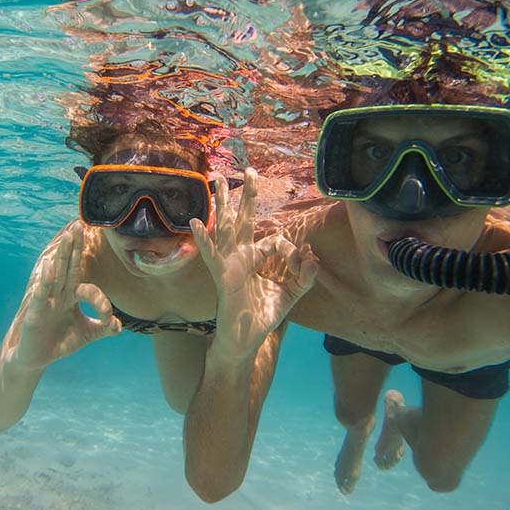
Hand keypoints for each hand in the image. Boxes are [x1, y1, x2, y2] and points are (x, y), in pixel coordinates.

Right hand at [14, 221, 120, 370]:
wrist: (37, 359)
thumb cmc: (61, 342)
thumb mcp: (87, 334)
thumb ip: (104, 328)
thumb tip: (119, 326)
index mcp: (71, 296)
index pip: (89, 288)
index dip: (101, 301)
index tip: (108, 319)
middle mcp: (59, 293)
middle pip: (68, 266)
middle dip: (74, 247)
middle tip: (79, 225)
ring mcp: (47, 300)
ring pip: (56, 273)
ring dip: (62, 255)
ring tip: (68, 236)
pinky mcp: (35, 311)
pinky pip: (41, 292)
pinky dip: (45, 279)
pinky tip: (49, 264)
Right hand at [190, 168, 317, 360]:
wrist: (246, 339)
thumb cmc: (263, 315)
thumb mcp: (291, 294)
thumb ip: (305, 277)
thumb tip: (314, 258)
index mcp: (256, 257)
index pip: (276, 240)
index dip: (293, 251)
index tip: (302, 266)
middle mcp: (241, 255)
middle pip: (245, 218)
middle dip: (248, 195)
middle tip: (250, 170)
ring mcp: (230, 263)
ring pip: (226, 227)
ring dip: (223, 203)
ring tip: (217, 179)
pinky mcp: (222, 275)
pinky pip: (212, 255)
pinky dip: (203, 239)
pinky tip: (195, 222)